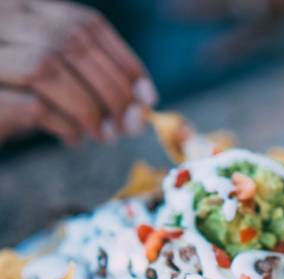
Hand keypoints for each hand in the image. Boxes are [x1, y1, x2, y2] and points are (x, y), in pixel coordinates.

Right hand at [0, 0, 156, 144]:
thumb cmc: (23, 97)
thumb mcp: (63, 81)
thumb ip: (98, 84)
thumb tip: (142, 108)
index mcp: (30, 9)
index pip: (88, 24)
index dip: (125, 62)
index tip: (148, 98)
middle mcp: (4, 18)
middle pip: (73, 44)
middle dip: (113, 91)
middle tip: (131, 126)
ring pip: (49, 69)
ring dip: (91, 110)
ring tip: (105, 135)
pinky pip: (32, 105)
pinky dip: (66, 125)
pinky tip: (74, 138)